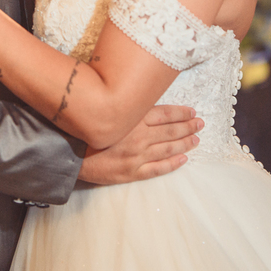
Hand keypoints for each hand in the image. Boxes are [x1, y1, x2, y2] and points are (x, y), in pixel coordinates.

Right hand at [78, 105, 202, 184]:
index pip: (164, 114)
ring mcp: (137, 157)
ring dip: (184, 144)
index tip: (192, 111)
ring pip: (168, 149)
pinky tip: (183, 160)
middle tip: (201, 124)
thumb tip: (141, 97)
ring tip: (196, 140)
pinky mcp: (132, 173)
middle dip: (188, 126)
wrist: (70, 154)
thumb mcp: (107, 111)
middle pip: (170, 130)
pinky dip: (172, 164)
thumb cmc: (86, 130)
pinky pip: (158, 169)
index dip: (181, 113)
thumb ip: (125, 107)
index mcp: (133, 120)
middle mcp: (139, 137)